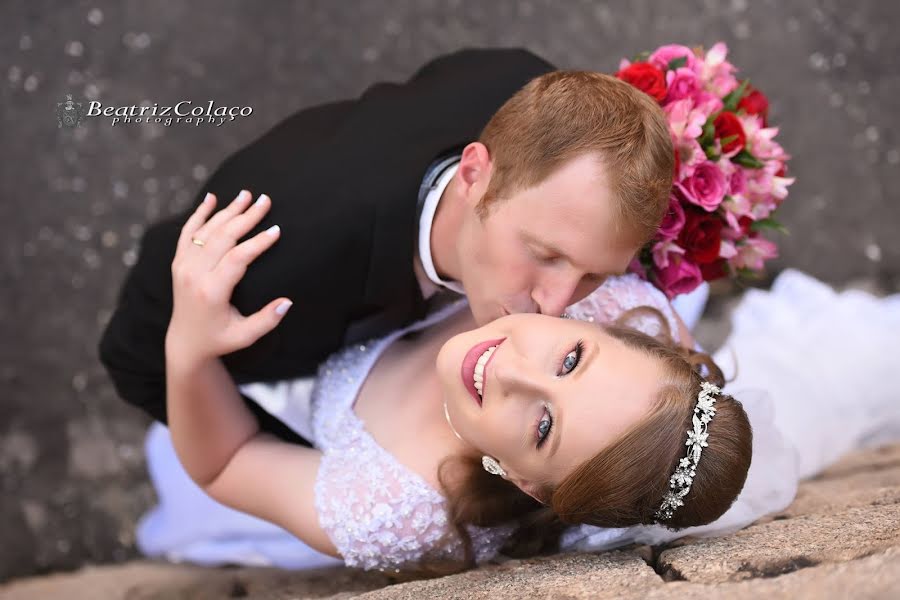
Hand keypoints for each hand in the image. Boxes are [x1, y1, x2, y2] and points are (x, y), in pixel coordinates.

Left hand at [165, 190, 291, 365]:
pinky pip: (187, 232)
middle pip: (223, 237)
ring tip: (248, 194)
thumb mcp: (245, 336)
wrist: (185, 341)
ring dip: (228, 210)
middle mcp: (193, 274)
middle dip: (246, 217)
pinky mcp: (178, 262)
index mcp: (211, 291)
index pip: (238, 258)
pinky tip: (212, 198)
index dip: (258, 242)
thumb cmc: (220, 339)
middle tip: (266, 200)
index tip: (277, 229)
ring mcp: (183, 266)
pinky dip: (199, 213)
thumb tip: (288, 302)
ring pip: (207, 230)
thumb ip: (267, 320)